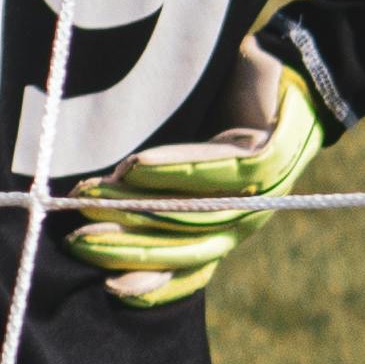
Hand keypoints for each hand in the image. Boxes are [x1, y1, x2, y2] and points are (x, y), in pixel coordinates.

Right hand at [70, 41, 326, 310]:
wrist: (285, 76)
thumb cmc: (226, 119)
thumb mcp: (185, 165)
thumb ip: (152, 195)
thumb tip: (92, 215)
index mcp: (225, 227)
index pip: (189, 269)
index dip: (151, 285)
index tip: (108, 287)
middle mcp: (244, 218)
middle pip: (184, 245)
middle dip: (128, 248)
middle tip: (79, 241)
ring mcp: (260, 191)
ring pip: (193, 210)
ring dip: (138, 207)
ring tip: (93, 199)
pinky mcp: (269, 155)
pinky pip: (219, 170)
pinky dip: (174, 169)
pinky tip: (135, 166)